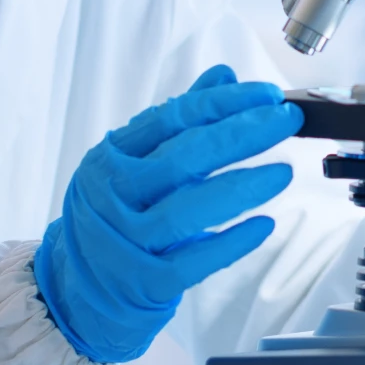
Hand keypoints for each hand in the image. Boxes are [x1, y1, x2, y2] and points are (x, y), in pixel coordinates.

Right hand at [34, 64, 301, 363]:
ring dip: (241, 187)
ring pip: (186, 210)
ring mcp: (124, 240)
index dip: (223, 103)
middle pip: (183, 158)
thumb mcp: (137, 161)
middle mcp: (112, 193)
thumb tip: (224, 76)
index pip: (173, 119)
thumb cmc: (117, 216)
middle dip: (241, 134)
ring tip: (283, 172)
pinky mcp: (142, 282)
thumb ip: (181, 119)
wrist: (80, 288)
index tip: (267, 95)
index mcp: (112, 155)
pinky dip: (230, 243)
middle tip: (285, 121)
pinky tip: (263, 226)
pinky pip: (191, 262)